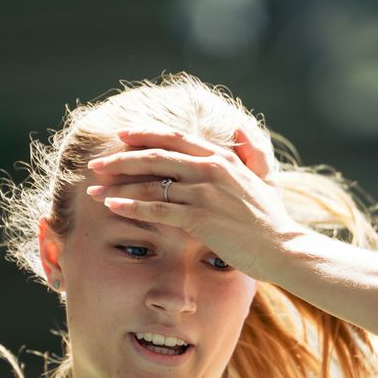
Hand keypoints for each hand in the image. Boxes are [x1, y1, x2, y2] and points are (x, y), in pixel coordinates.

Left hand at [83, 126, 299, 278]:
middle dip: (121, 159)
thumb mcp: (266, 178)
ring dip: (119, 185)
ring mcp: (205, 192)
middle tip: (96, 165)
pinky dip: (132, 206)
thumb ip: (253, 152)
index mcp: (222, 157)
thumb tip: (240, 128)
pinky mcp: (200, 217)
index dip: (144, 134)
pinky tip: (113, 206)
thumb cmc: (272, 218)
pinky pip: (158, 208)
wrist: (283, 248)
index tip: (121, 135)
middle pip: (155, 155)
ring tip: (94, 191)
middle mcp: (211, 168)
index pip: (174, 137)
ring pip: (152, 182)